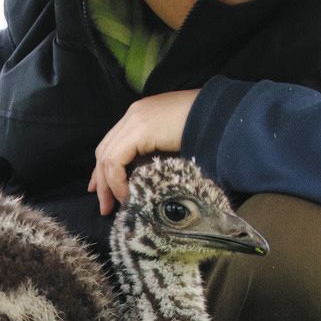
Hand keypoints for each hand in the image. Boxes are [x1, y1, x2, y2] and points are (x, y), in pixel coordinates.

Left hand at [88, 89, 199, 214]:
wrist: (219, 116)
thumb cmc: (204, 130)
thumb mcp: (172, 142)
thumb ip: (154, 152)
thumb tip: (142, 177)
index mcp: (139, 115)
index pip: (112, 143)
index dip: (104, 168)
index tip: (102, 189)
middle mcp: (132, 114)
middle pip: (104, 150)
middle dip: (101, 179)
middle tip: (104, 203)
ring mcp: (134, 119)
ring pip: (107, 156)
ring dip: (108, 184)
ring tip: (113, 205)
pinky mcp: (139, 130)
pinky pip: (117, 160)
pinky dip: (117, 180)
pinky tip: (126, 194)